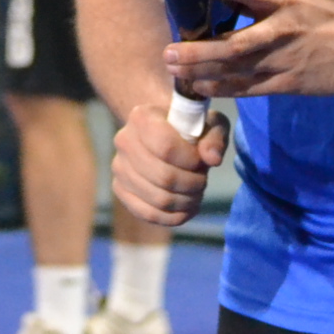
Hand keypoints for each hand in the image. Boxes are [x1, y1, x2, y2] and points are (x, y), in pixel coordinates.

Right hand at [111, 101, 229, 226]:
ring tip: (195, 193)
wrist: (164, 131)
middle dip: (192, 184)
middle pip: (163, 177)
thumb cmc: (189, 128)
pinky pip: (147, 213)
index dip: (190, 160)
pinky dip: (172, 216)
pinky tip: (185, 208)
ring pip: (158, 199)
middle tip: (202, 180)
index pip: (166, 147)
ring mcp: (119, 167)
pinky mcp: (120, 189)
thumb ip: (215, 137)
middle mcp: (124, 140)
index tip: (201, 161)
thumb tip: (212, 159)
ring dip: (185, 201)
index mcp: (142, 117)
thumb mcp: (210, 123)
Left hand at [163, 0, 333, 97]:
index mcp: (282, 13)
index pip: (239, 17)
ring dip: (204, 76)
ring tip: (176, 74)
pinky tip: (205, 89)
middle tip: (167, 57)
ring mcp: (285, 67)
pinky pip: (253, 90)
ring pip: (238, 76)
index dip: (205, 30)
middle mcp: (279, 41)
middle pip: (230, 52)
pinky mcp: (290, 85)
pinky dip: (227, 90)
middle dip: (195, 57)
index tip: (179, 27)